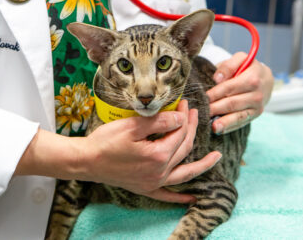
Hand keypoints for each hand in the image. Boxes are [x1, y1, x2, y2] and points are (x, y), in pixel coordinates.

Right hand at [16, 100, 221, 204]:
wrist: (86, 161)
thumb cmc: (106, 142)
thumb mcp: (133, 125)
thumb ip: (160, 121)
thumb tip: (181, 118)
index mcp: (158, 155)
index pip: (179, 132)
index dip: (184, 116)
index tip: (185, 104)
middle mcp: (160, 172)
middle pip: (183, 148)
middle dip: (191, 129)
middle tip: (193, 114)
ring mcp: (153, 182)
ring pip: (184, 172)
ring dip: (201, 165)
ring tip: (216, 158)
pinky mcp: (145, 188)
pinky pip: (167, 195)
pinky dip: (179, 197)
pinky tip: (190, 198)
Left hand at [206, 52, 273, 133]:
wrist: (266, 79)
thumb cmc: (247, 68)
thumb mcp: (240, 59)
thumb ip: (228, 65)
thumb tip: (217, 79)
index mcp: (252, 78)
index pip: (228, 88)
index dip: (214, 94)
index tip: (202, 98)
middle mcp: (257, 94)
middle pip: (231, 103)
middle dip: (215, 108)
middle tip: (201, 112)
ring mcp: (257, 106)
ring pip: (237, 115)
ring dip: (224, 122)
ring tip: (212, 127)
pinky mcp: (256, 114)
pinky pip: (242, 122)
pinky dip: (230, 127)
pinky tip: (219, 130)